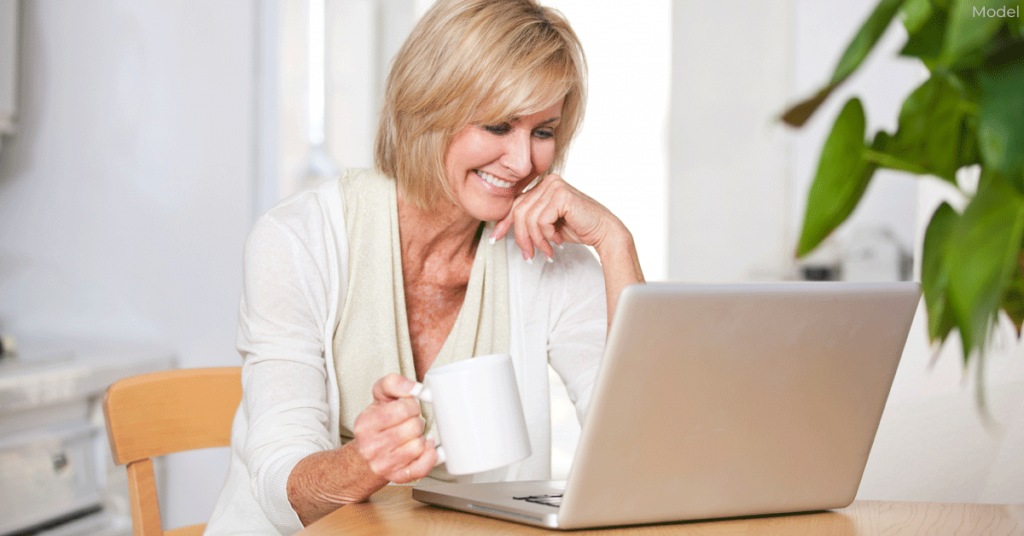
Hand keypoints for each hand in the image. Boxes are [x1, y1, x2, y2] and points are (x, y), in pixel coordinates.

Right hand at [352, 374, 438, 483]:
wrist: (365, 456)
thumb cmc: (377, 424)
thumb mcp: (379, 398)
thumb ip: (393, 383)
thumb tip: (415, 388)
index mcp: (365, 424)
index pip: (402, 409)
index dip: (412, 406)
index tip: (408, 409)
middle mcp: (371, 447)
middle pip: (413, 428)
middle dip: (417, 422)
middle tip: (411, 423)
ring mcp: (383, 465)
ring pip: (418, 446)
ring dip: (421, 438)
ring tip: (413, 436)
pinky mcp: (396, 478)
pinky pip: (422, 468)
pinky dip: (430, 456)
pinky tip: (426, 448)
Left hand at [490, 174, 626, 261]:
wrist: (604, 232)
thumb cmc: (578, 228)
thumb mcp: (547, 224)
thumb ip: (530, 220)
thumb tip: (505, 228)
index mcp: (543, 185)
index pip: (516, 203)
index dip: (504, 223)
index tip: (495, 239)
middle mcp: (548, 181)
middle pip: (519, 211)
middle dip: (522, 238)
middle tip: (529, 256)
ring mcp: (555, 186)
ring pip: (528, 218)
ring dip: (537, 240)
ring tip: (548, 250)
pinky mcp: (561, 195)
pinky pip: (541, 221)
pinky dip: (547, 235)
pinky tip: (558, 240)